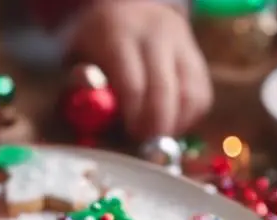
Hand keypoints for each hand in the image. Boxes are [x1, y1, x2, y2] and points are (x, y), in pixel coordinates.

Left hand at [68, 0, 212, 138]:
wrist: (127, 10)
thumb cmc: (94, 44)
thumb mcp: (74, 56)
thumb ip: (77, 80)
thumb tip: (90, 96)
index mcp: (120, 35)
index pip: (133, 84)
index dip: (133, 118)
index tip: (128, 139)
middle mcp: (157, 35)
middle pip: (165, 91)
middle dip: (155, 127)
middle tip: (144, 148)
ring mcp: (182, 46)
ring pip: (191, 95)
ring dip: (175, 125)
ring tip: (155, 137)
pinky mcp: (198, 60)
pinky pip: (201, 96)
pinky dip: (187, 118)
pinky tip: (167, 124)